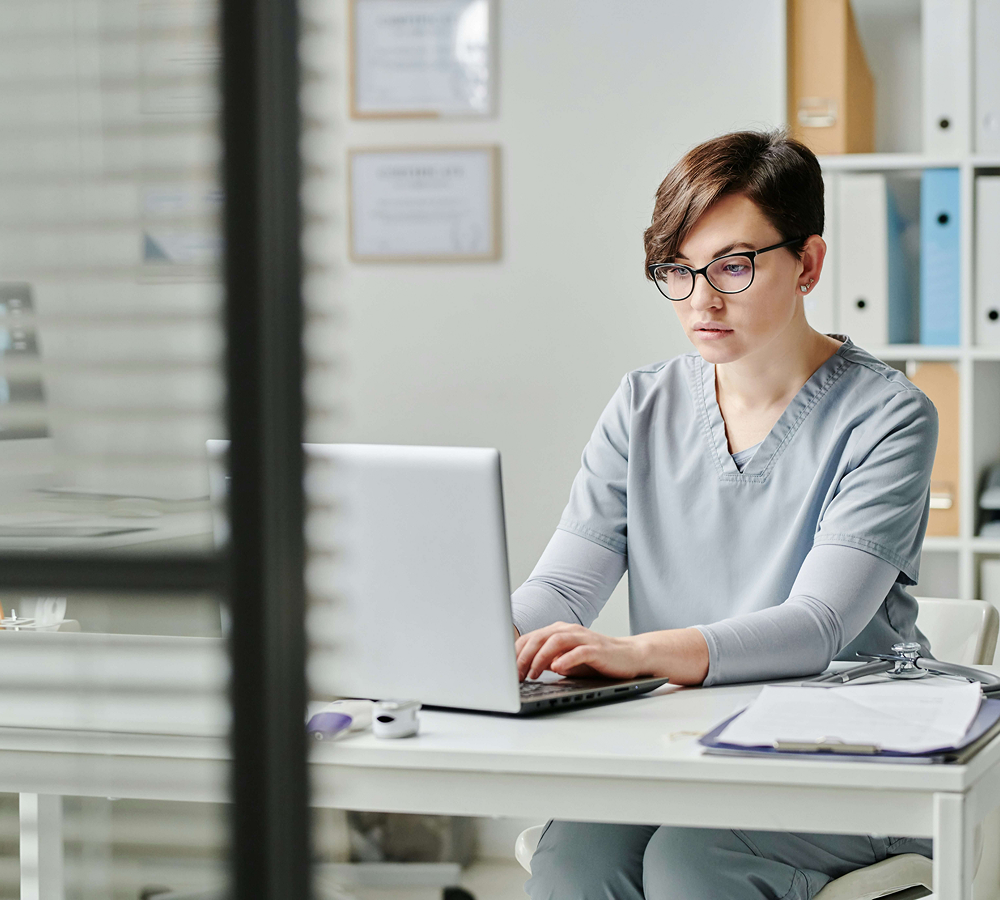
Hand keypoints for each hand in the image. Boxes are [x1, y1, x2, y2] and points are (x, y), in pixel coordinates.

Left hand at [515, 622, 647, 681]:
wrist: (629, 656)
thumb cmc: (596, 660)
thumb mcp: (565, 661)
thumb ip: (546, 661)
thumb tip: (522, 670)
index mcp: (558, 631)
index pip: (530, 638)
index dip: (515, 654)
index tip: (505, 671)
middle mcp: (568, 630)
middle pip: (539, 637)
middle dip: (523, 657)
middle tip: (515, 675)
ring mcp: (583, 638)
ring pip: (555, 641)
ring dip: (540, 658)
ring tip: (532, 674)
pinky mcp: (596, 649)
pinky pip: (578, 651)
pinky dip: (565, 659)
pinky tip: (557, 669)